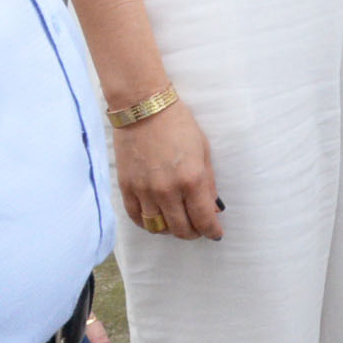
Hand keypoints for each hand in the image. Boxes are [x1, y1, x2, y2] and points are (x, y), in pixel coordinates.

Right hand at [115, 99, 224, 240]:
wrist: (144, 109)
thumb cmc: (179, 125)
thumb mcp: (203, 151)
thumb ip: (208, 183)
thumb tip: (212, 208)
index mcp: (192, 180)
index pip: (203, 219)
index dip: (212, 231)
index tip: (215, 233)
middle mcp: (168, 190)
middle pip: (180, 229)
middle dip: (192, 233)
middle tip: (197, 230)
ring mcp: (145, 191)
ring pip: (157, 227)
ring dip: (170, 231)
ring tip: (177, 225)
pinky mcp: (127, 187)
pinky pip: (136, 217)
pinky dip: (147, 224)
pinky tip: (155, 220)